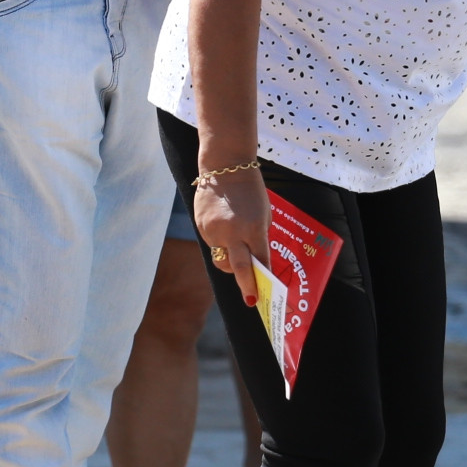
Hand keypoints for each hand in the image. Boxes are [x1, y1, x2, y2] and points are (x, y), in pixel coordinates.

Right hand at [193, 167, 269, 306]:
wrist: (224, 166)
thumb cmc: (250, 190)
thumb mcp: (264, 213)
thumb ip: (259, 237)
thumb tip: (257, 261)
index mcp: (254, 227)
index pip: (260, 260)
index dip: (263, 279)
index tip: (265, 295)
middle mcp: (233, 232)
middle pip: (240, 269)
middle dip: (247, 286)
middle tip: (252, 300)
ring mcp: (214, 231)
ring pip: (222, 259)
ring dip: (231, 262)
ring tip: (237, 250)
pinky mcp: (201, 227)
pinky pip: (213, 245)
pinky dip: (220, 243)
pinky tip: (224, 228)